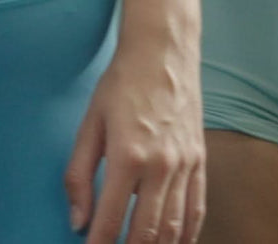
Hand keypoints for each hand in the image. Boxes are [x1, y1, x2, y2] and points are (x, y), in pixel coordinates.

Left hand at [64, 39, 204, 243]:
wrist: (163, 51)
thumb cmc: (122, 83)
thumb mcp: (90, 122)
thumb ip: (79, 173)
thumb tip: (77, 220)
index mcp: (127, 156)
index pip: (110, 220)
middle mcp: (160, 166)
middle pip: (145, 232)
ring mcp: (184, 165)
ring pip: (172, 228)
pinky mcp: (200, 161)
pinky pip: (196, 210)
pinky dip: (186, 235)